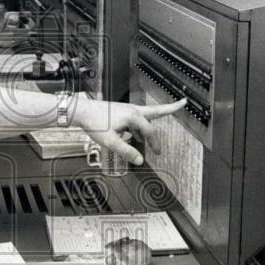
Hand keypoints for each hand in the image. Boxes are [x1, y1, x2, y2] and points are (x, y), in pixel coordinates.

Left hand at [71, 97, 185, 165]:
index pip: (150, 131)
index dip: (154, 143)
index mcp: (133, 116)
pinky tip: (134, 136)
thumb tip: (140, 160)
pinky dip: (139, 126)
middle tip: (183, 103)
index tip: (157, 153)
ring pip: (145, 116)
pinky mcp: (121, 111)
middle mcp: (133, 110)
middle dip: (170, 108)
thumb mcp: (110, 141)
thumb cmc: (94, 123)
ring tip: (154, 135)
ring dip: (151, 124)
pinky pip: (135, 119)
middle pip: (156, 110)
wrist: (81, 111)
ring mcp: (127, 109)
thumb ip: (126, 151)